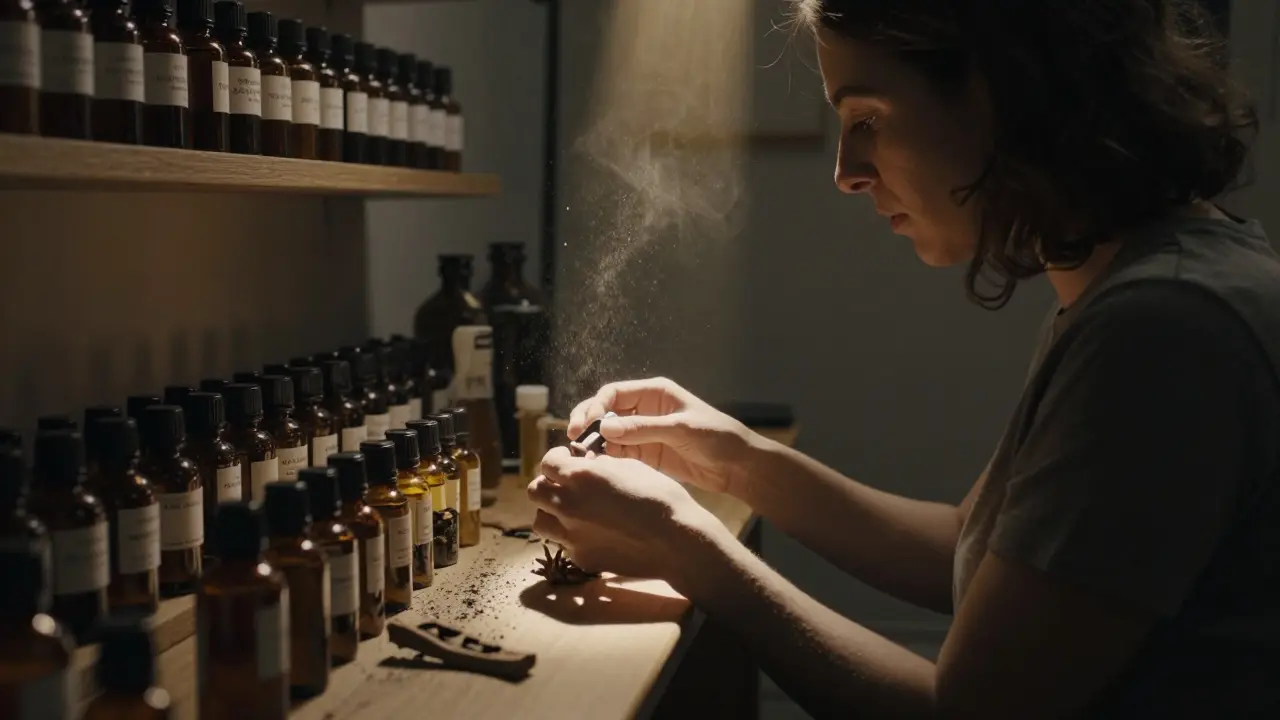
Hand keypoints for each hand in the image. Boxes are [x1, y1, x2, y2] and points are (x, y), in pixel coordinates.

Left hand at [527, 446, 722, 581]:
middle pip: (535, 491)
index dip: (557, 458)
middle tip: (566, 484)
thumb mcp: (630, 466)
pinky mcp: (581, 557)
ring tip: (571, 510)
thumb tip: (587, 463)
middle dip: (548, 483)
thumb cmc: (659, 497)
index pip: (547, 463)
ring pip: (540, 520)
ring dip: (551, 512)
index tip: (568, 459)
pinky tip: (592, 532)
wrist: (676, 540)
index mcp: (580, 476)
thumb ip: (599, 464)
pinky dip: (571, 535)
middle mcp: (568, 504)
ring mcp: (571, 535)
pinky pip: (563, 543)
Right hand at [568, 377, 753, 495]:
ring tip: (581, 457)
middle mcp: (645, 409)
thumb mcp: (680, 429)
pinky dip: (606, 458)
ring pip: (608, 434)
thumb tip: (605, 427)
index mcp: (655, 393)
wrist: (738, 466)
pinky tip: (597, 467)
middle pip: (605, 412)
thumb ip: (643, 428)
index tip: (584, 425)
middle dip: (587, 423)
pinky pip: (619, 453)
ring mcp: (644, 432)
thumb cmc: (717, 437)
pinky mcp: (646, 454)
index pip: (614, 393)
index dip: (595, 407)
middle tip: (572, 439)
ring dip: (593, 443)